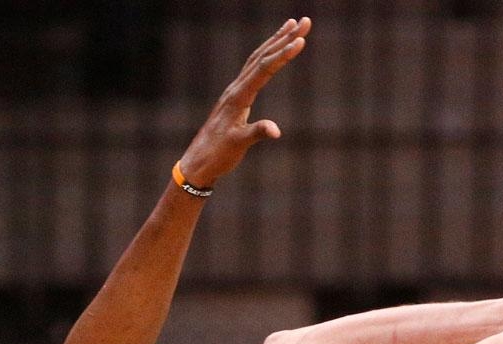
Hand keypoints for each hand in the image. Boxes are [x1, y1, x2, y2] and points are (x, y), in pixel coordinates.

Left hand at [175, 17, 310, 188]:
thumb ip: (256, 133)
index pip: (264, 69)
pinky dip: (266, 56)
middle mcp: (236, 88)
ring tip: (293, 26)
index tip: (301, 41)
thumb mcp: (238, 145)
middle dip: (284, 38)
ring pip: (257, 59)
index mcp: (238, 97)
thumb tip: (275, 130)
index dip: (283, 54)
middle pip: (262, 56)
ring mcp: (235, 91)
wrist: (197, 162)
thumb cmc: (217, 154)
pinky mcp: (236, 97)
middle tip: (305, 22)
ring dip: (275, 41)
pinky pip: (253, 69)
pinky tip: (273, 51)